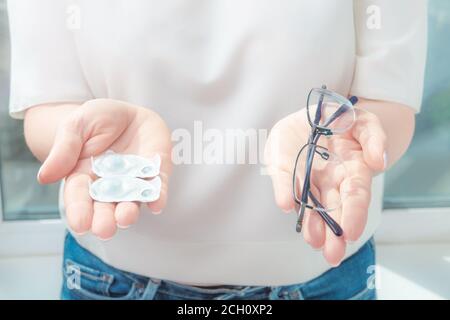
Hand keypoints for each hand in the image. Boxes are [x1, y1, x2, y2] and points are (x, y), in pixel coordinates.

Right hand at [37, 99, 171, 239]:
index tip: (80, 224)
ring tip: (125, 218)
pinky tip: (157, 204)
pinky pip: (158, 188)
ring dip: (129, 212)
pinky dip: (158, 197)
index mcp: (83, 177)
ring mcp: (133, 182)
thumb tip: (44, 178)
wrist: (129, 112)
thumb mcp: (75, 127)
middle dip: (104, 220)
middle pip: (105, 207)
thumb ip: (64, 150)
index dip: (79, 211)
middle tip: (104, 230)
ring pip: (131, 202)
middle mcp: (109, 185)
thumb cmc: (98, 120)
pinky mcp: (156, 174)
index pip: (79, 198)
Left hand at [264, 106, 385, 265]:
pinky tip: (288, 206)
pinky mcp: (284, 169)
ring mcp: (307, 177)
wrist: (314, 114)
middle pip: (334, 209)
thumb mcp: (364, 122)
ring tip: (314, 242)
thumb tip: (379, 163)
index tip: (351, 233)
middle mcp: (330, 179)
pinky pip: (286, 183)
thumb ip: (374, 138)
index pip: (356, 196)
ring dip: (313, 225)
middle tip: (332, 255)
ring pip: (311, 205)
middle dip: (334, 233)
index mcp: (352, 169)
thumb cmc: (342, 121)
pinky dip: (286, 194)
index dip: (355, 214)